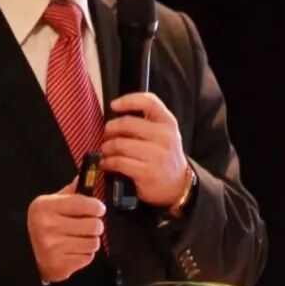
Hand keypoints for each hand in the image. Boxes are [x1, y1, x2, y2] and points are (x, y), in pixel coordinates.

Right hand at [28, 177, 105, 282]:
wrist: (28, 255)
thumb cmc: (45, 225)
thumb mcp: (52, 204)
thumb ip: (71, 192)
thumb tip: (85, 176)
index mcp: (43, 207)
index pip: (81, 203)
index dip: (96, 206)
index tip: (99, 209)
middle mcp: (46, 226)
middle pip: (93, 225)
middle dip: (96, 225)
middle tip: (89, 226)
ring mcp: (52, 247)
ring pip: (93, 242)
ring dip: (91, 241)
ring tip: (79, 239)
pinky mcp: (60, 265)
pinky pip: (88, 257)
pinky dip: (85, 254)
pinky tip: (73, 251)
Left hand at [100, 92, 189, 207]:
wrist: (178, 185)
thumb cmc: (165, 155)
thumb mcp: (165, 133)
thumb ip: (147, 121)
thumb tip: (117, 113)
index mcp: (168, 122)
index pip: (149, 102)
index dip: (128, 100)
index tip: (114, 105)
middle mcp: (164, 136)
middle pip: (127, 123)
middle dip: (110, 129)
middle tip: (106, 134)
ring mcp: (156, 155)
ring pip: (120, 144)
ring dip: (107, 147)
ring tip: (106, 150)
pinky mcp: (146, 172)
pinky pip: (118, 162)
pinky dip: (108, 162)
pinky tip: (107, 163)